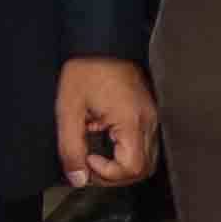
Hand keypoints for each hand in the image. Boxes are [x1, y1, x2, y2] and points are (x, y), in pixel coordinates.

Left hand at [57, 55, 160, 188]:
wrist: (101, 42)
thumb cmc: (85, 71)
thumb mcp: (68, 111)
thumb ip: (71, 148)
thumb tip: (78, 179)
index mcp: (131, 121)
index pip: (132, 168)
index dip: (107, 173)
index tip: (87, 158)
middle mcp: (148, 121)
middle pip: (144, 169)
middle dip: (115, 175)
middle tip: (91, 164)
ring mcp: (152, 117)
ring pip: (148, 160)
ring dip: (122, 166)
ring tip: (99, 154)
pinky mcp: (149, 113)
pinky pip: (146, 145)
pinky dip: (128, 153)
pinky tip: (108, 142)